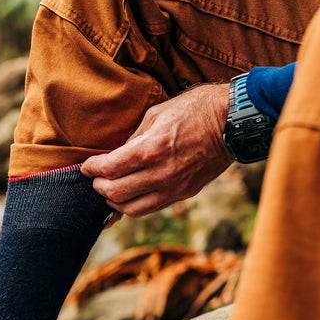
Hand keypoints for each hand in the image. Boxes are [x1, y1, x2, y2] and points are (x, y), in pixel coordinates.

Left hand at [80, 83, 232, 219]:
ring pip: (130, 208)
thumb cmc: (194, 110)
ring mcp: (172, 187)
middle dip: (99, 185)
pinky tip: (129, 196)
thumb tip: (115, 156)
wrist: (232, 122)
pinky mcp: (182, 194)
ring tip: (111, 189)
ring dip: (115, 201)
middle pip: (114, 192)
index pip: (109, 168)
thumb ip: (133, 139)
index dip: (92, 169)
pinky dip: (134, 205)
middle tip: (97, 178)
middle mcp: (160, 173)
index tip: (87, 166)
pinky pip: (149, 209)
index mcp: (150, 149)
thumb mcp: (157, 114)